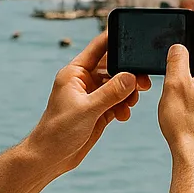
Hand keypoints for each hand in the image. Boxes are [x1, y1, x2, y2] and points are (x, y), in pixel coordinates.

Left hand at [28, 32, 150, 175]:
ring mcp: (92, 96)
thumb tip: (131, 77)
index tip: (133, 35)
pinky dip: (124, 106)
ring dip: (128, 92)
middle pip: (112, 67)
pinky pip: (118, 101)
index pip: (98, 48)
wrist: (50, 157)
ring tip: (131, 103)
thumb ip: (111, 92)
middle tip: (142, 82)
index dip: (115, 39)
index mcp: (75, 73)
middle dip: (129, 73)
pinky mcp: (98, 111)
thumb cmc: (58, 131)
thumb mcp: (87, 109)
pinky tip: (123, 115)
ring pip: (118, 85)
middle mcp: (84, 81)